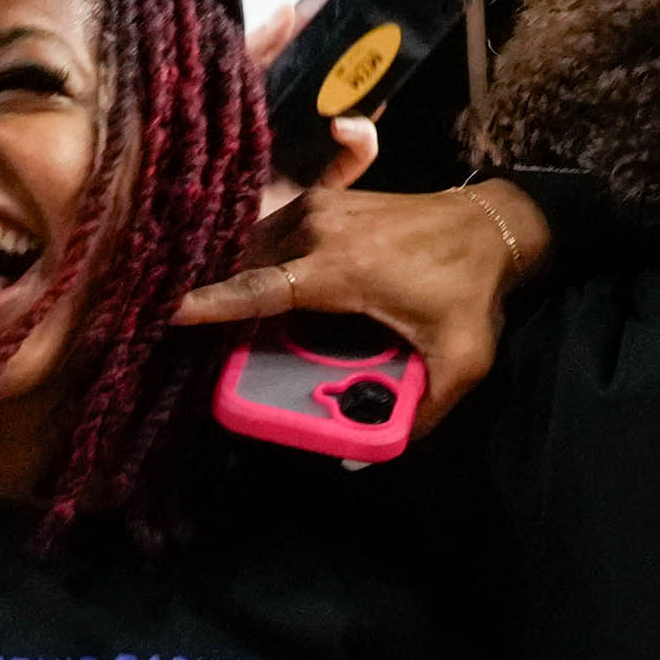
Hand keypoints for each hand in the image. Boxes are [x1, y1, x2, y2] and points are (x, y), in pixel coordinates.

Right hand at [175, 180, 537, 416]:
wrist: (491, 225)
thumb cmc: (472, 292)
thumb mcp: (459, 362)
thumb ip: (418, 414)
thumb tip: (360, 461)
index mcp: (341, 269)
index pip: (259, 287)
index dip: (212, 303)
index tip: (169, 312)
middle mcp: (320, 230)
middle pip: (247, 268)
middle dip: (219, 297)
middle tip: (200, 338)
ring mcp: (319, 208)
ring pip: (255, 247)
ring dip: (239, 277)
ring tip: (223, 316)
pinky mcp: (323, 199)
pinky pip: (273, 232)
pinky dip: (258, 257)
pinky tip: (259, 286)